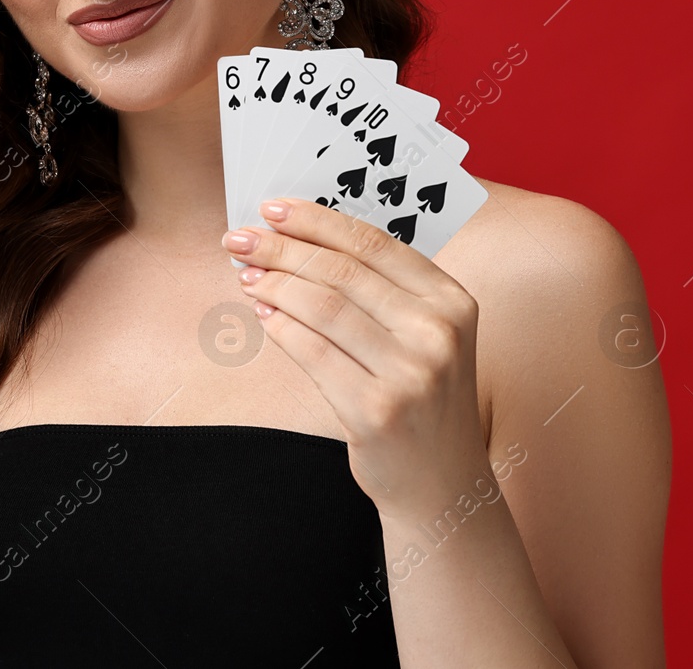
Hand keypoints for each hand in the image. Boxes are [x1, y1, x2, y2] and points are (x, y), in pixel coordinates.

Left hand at [222, 198, 490, 522]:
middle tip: (240, 237)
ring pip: (323, 308)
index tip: (274, 208)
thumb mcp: (427, 337)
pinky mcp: (377, 411)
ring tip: (246, 274)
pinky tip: (263, 314)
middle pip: (343, 272)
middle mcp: (437, 332)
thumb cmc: (425, 399)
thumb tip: (306, 240)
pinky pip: (312, 354)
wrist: (443, 483)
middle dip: (283, 248)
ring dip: (274, 284)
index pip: (375, 244)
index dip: (318, 220)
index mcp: (453, 302)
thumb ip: (385, 291)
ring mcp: (410, 373)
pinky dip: (280, 328)